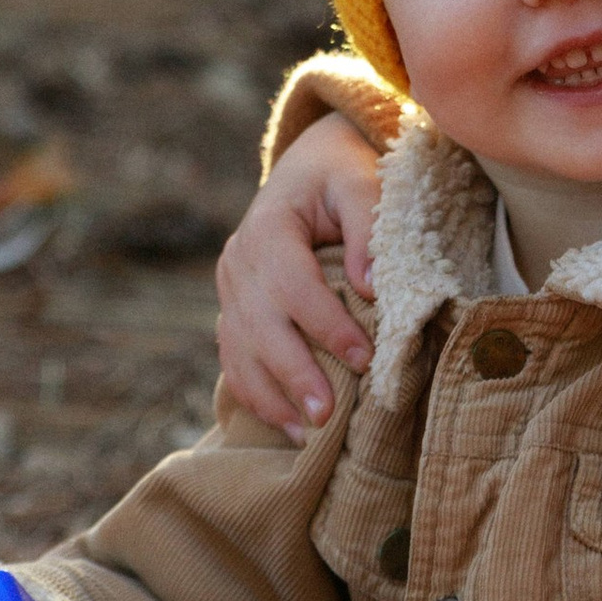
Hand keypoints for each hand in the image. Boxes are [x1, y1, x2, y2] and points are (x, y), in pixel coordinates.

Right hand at [215, 114, 384, 440]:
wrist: (310, 166)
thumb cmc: (343, 174)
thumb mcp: (362, 181)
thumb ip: (368, 225)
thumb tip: (370, 285)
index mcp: (267, 226)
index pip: (293, 284)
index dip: (326, 324)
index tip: (363, 357)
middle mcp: (239, 260)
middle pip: (260, 326)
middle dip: (294, 374)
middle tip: (326, 415)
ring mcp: (230, 288)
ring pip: (240, 351)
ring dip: (271, 396)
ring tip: (305, 434)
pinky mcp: (234, 309)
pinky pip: (235, 358)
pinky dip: (256, 394)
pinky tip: (286, 425)